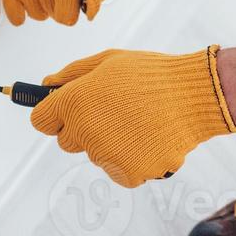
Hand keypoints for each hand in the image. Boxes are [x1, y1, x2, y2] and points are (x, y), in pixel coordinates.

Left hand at [31, 46, 235, 186]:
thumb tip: (47, 85)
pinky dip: (131, 160)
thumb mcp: (108, 61)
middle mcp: (85, 132)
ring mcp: (106, 156)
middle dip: (82, 128)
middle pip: (67, 141)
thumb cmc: (151, 74)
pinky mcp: (128, 174)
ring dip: (110, 144)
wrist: (194, 96)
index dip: (54, 113)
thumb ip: (72, 74)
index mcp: (74, 102)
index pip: (41, 120)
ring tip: (139, 122)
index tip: (66, 110)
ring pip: (96, 155)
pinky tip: (148, 138)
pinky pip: (119, 171)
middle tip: (113, 112)